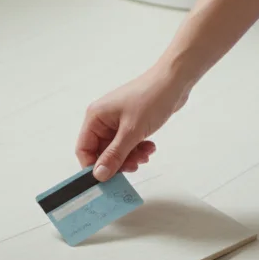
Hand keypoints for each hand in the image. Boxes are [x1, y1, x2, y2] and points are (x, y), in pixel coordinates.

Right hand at [77, 65, 191, 180]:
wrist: (174, 81)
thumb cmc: (151, 98)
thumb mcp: (131, 131)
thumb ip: (114, 155)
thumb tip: (99, 175)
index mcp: (95, 117)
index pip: (84, 149)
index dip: (93, 166)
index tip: (108, 178)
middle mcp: (103, 119)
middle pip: (102, 152)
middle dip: (118, 162)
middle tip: (134, 166)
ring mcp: (117, 120)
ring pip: (117, 150)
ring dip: (131, 156)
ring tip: (146, 154)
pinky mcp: (131, 122)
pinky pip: (129, 143)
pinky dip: (138, 148)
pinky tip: (150, 147)